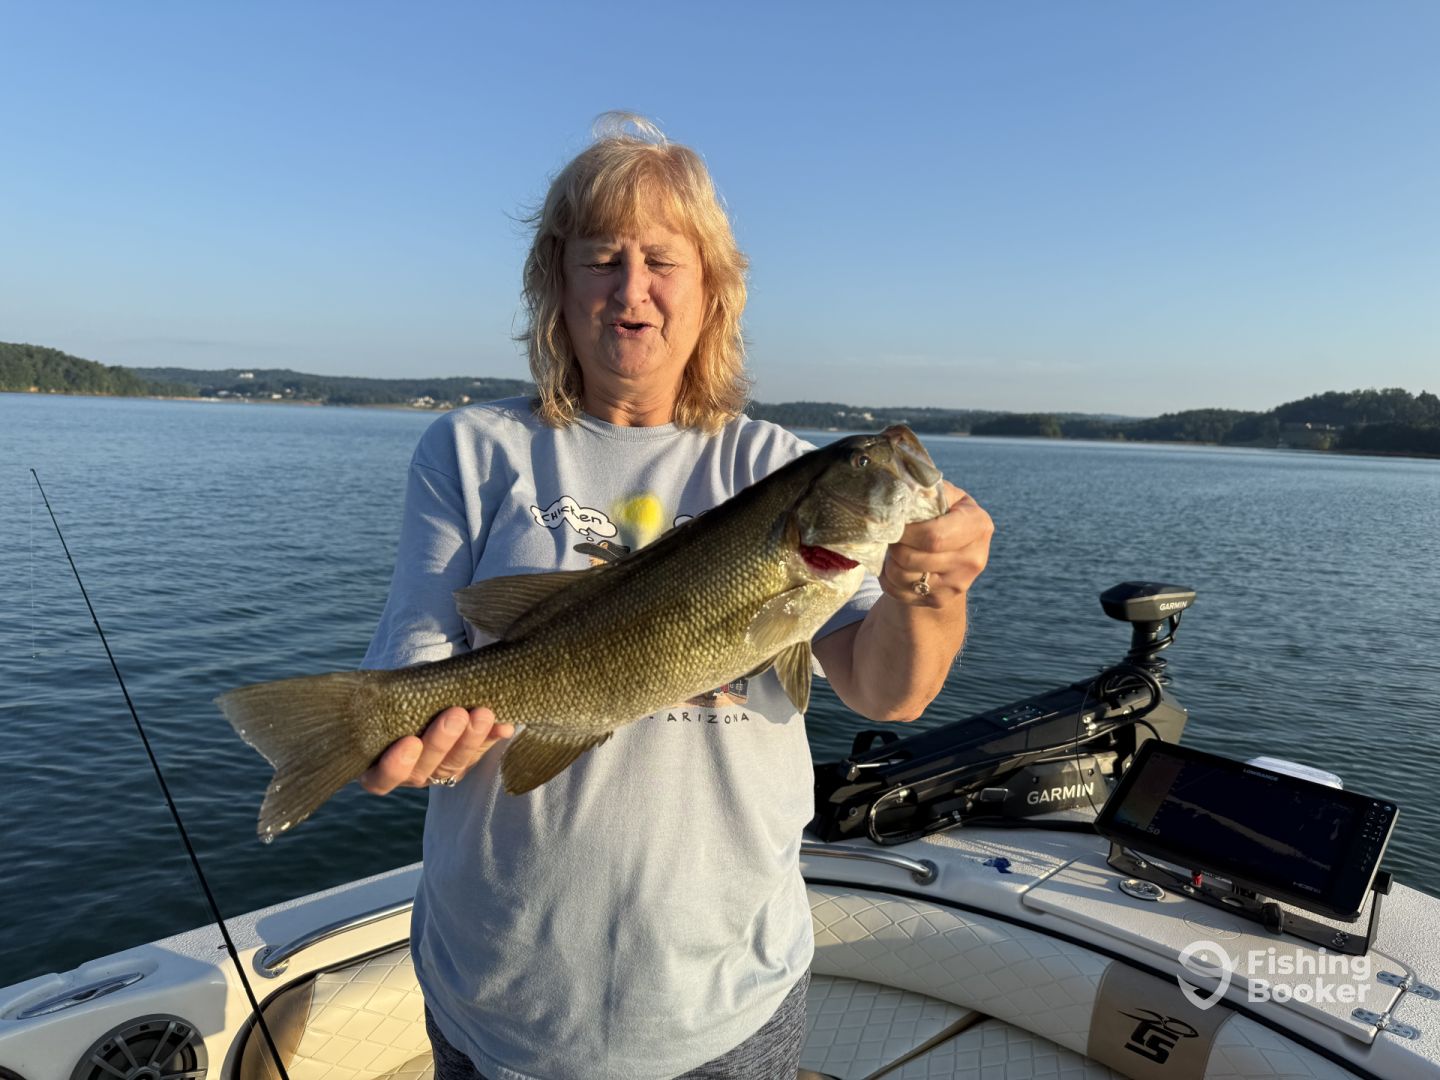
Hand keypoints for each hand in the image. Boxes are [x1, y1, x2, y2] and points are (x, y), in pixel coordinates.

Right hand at [359, 707, 513, 794]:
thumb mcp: (391, 698)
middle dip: (442, 741)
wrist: (416, 697)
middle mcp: (408, 775)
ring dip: (471, 739)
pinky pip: (476, 756)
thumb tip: (416, 690)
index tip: (410, 742)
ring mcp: (436, 772)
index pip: (382, 777)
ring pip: (453, 765)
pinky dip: (491, 739)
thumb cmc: (393, 699)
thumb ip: (399, 696)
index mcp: (377, 766)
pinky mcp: (462, 765)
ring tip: (483, 715)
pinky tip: (504, 726)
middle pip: (424, 769)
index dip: (396, 765)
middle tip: (456, 715)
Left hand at [879, 481, 992, 608]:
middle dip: (894, 545)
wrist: (949, 550)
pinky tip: (894, 565)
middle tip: (889, 535)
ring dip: (889, 562)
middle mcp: (974, 558)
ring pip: (904, 577)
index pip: (933, 536)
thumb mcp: (942, 496)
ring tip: (891, 548)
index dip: (906, 531)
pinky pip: (900, 592)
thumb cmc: (942, 514)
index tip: (895, 523)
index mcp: (978, 524)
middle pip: (914, 558)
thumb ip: (926, 490)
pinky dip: (888, 579)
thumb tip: (898, 488)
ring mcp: (959, 583)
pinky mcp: (942, 599)